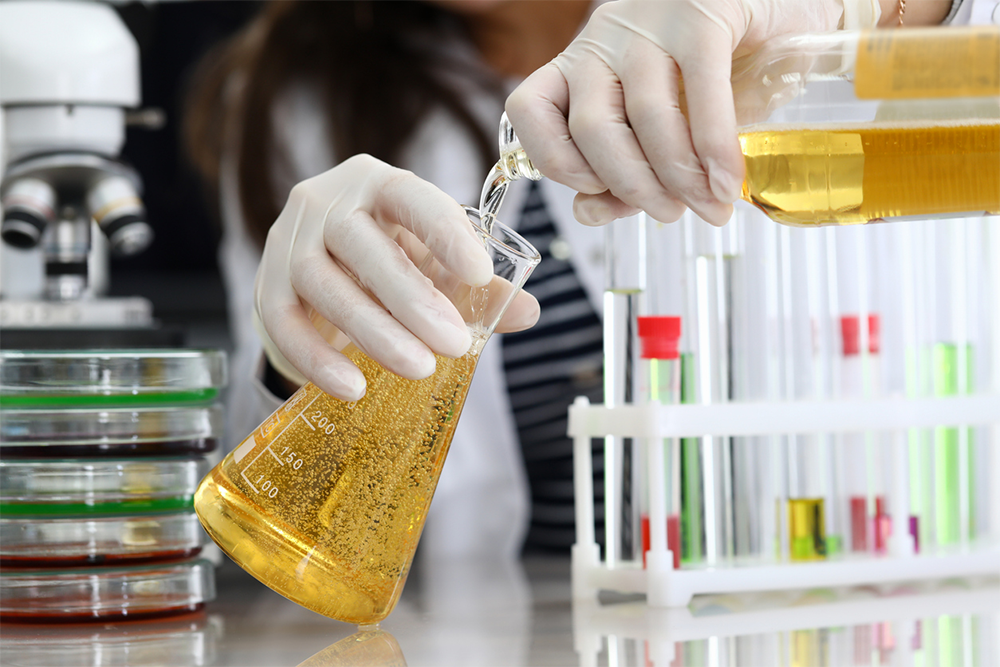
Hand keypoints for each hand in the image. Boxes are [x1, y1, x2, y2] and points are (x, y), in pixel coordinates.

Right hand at [254, 154, 539, 400]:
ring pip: (321, 284)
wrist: (320, 268)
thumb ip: (477, 288)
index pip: (411, 197)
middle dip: (411, 299)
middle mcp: (326, 201)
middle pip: (361, 244)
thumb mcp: (432, 262)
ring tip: (418, 369)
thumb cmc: (389, 258)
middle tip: (453, 344)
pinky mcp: (264, 285)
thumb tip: (529, 313)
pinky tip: (353, 389)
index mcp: (378, 183)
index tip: (480, 274)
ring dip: (372, 332)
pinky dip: (317, 359)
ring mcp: (288, 241)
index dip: (445, 234)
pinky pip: (283, 322)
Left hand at [505, 0, 879, 226]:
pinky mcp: (704, 14)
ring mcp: (651, 23)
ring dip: (680, 176)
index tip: (597, 192)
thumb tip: (587, 211)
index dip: (556, 162)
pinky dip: (714, 147)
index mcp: (579, 64)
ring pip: (645, 116)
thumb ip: (621, 173)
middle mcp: (603, 40)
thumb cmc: (715, 75)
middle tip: (671, 214)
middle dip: (634, 187)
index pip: (530, 109)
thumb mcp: (661, 129)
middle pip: (592, 128)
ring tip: (710, 204)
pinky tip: (727, 179)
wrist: (779, 13)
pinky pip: (702, 91)